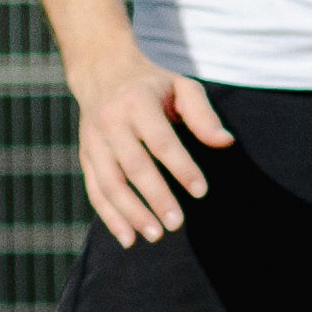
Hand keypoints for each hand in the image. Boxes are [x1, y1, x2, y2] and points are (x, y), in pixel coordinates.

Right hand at [70, 52, 230, 245]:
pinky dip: (110, 217)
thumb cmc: (153, 84)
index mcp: (138, 102)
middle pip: (133, 166)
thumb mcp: (182, 87)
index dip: (181, 167)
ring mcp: (94, 142)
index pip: (161, 141)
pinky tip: (129, 239)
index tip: (200, 191)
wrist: (101, 71)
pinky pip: (95, 191)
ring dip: (131, 213)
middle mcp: (111, 122)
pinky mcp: (86, 157)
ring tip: (156, 235)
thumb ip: (203, 115)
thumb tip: (225, 142)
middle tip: (177, 223)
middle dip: (156, 197)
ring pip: (110, 184)